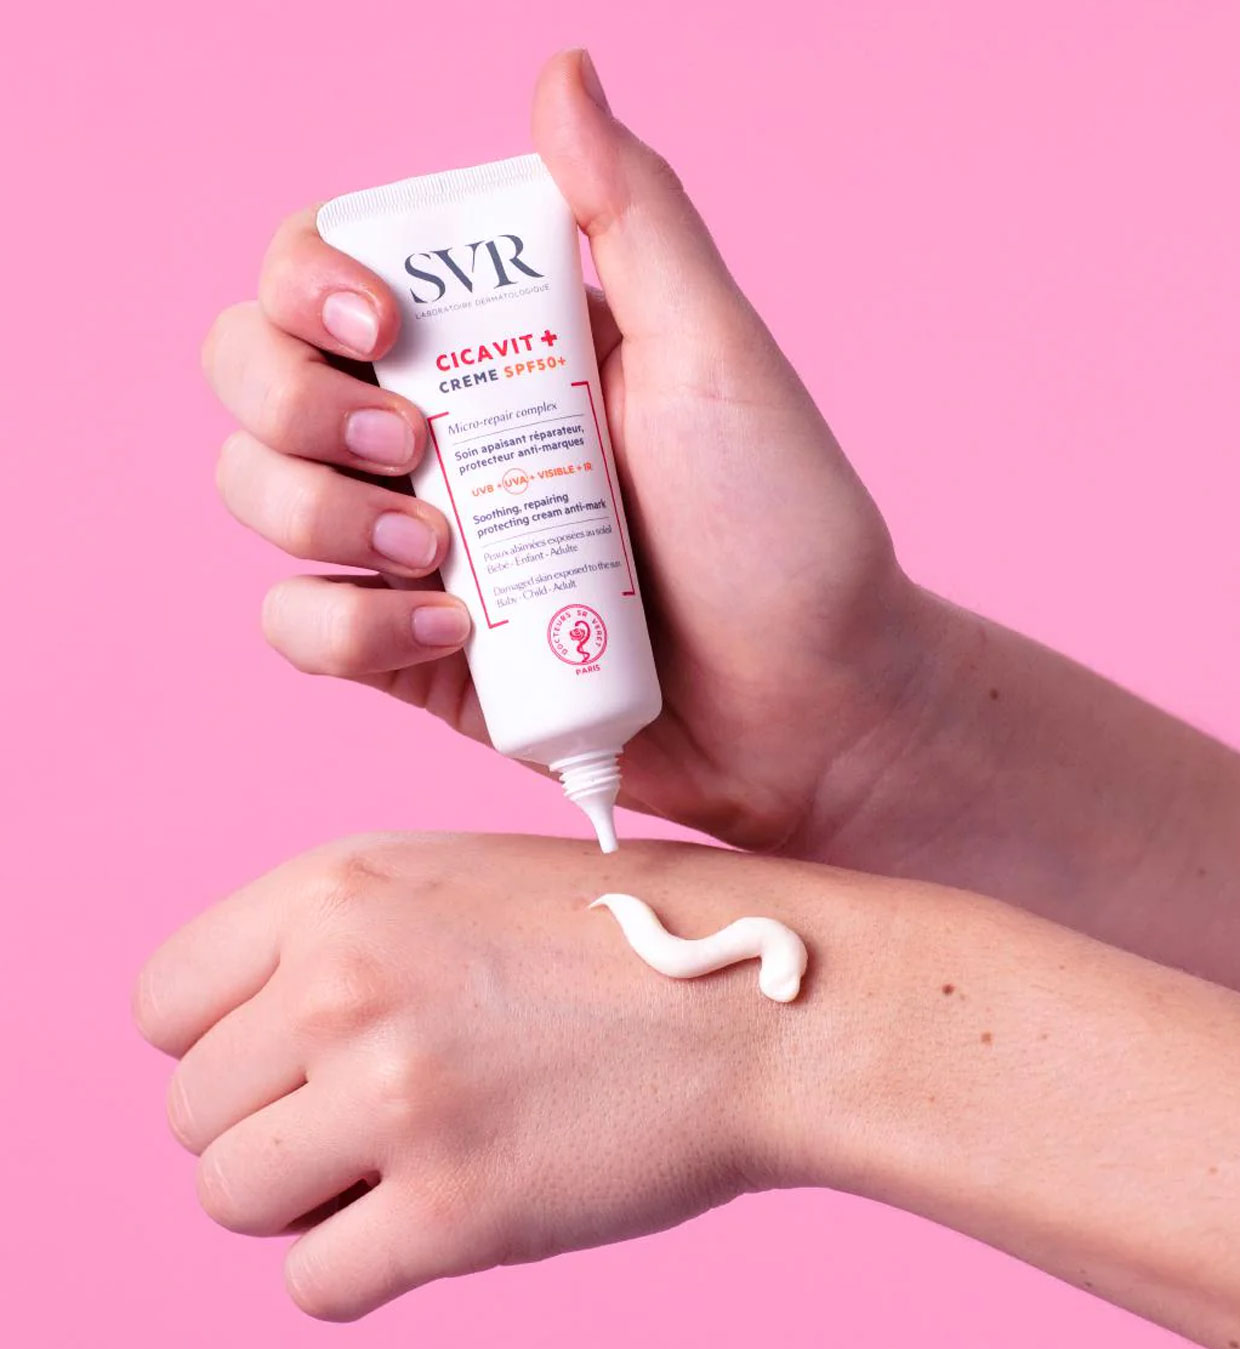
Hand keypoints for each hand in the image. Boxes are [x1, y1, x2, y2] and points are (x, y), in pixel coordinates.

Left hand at [132, 834, 844, 1319]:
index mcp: (339, 886)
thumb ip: (334, 942)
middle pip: (190, 1110)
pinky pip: (313, 1286)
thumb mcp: (456, 882)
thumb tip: (235, 1051)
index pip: (163, 1001)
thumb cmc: (618, 942)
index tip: (284, 1064)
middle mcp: (344, 980)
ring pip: (232, 1198)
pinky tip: (435, 1220)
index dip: (218, 1045)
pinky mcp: (450, 1212)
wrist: (761, 1003)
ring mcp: (394, 1096)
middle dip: (268, 1127)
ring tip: (402, 1165)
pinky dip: (360, 1267)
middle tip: (368, 1121)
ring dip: (304, 1202)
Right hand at [201, 49, 932, 849]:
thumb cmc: (781, 525)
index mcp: (492, 347)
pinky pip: (300, 627)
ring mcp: (414, 548)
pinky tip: (452, 635)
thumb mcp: (714, 352)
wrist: (810, 703)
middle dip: (296, 406)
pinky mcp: (413, 654)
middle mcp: (435, 436)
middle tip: (413, 451)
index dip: (307, 281)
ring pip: (257, 496)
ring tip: (446, 557)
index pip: (319, 275)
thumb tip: (563, 74)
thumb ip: (633, 216)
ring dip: (320, 516)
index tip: (387, 323)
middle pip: (255, 379)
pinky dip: (349, 629)